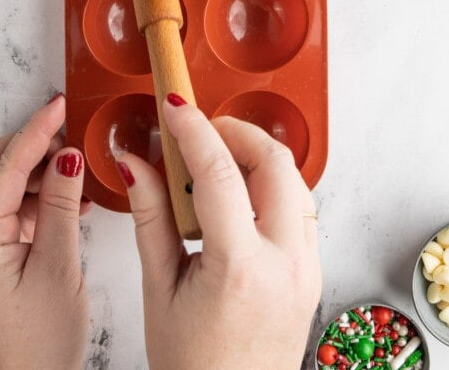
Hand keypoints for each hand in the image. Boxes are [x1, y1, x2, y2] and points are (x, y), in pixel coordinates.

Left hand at [0, 95, 89, 369]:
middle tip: (72, 140)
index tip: (59, 105)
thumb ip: (61, 203)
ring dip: (35, 174)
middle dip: (31, 148)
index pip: (6, 165)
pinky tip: (67, 202)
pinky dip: (33, 198)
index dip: (36, 131)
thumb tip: (68, 155)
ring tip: (77, 175)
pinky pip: (3, 210)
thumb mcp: (59, 266)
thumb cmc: (40, 342)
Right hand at [116, 96, 320, 369]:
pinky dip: (271, 186)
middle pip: (275, 162)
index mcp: (241, 269)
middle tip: (199, 131)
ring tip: (213, 164)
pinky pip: (301, 207)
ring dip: (256, 157)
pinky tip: (238, 197)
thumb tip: (135, 162)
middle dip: (236, 133)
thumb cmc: (192, 367)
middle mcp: (287, 263)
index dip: (193, 130)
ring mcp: (308, 268)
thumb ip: (149, 216)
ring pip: (294, 180)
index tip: (173, 105)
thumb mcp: (160, 290)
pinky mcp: (313, 272)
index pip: (220, 174)